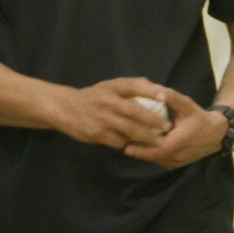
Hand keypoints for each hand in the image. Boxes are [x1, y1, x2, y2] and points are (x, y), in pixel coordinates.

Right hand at [56, 76, 174, 150]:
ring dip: (146, 137)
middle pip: (134, 111)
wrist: (65, 108)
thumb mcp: (109, 86)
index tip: (164, 96)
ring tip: (159, 141)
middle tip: (168, 126)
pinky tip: (138, 146)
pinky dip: (129, 144)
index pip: (134, 85)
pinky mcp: (96, 134)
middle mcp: (107, 101)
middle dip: (153, 120)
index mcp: (112, 87)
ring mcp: (102, 119)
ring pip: (129, 130)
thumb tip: (155, 87)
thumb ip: (131, 86)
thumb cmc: (93, 97)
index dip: (150, 90)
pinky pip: (118, 141)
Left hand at [127, 88, 225, 171]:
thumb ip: (173, 98)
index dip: (140, 147)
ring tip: (128, 145)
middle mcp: (176, 156)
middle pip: (152, 156)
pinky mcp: (176, 164)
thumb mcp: (188, 105)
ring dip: (142, 154)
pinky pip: (160, 160)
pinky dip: (150, 155)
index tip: (125, 143)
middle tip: (121, 144)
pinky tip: (141, 147)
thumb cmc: (199, 118)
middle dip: (137, 151)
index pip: (155, 148)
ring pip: (155, 160)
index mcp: (178, 143)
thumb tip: (159, 92)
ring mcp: (177, 162)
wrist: (216, 134)